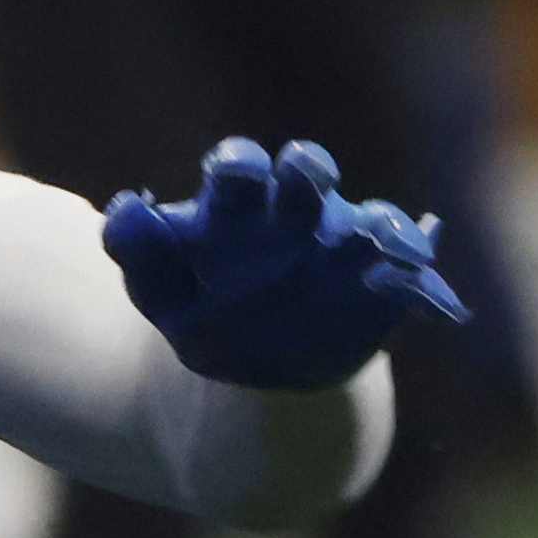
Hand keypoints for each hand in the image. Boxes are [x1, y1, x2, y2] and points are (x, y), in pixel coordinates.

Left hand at [105, 137, 465, 391]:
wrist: (253, 374)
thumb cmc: (201, 312)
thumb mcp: (160, 289)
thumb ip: (137, 249)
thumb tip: (122, 205)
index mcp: (237, 208)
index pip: (239, 168)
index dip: (239, 163)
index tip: (233, 171)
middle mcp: (295, 215)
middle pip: (305, 173)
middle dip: (308, 168)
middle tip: (305, 176)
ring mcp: (344, 247)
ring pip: (370, 218)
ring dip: (378, 221)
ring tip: (382, 237)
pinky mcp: (382, 285)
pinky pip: (409, 273)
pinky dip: (415, 276)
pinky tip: (414, 282)